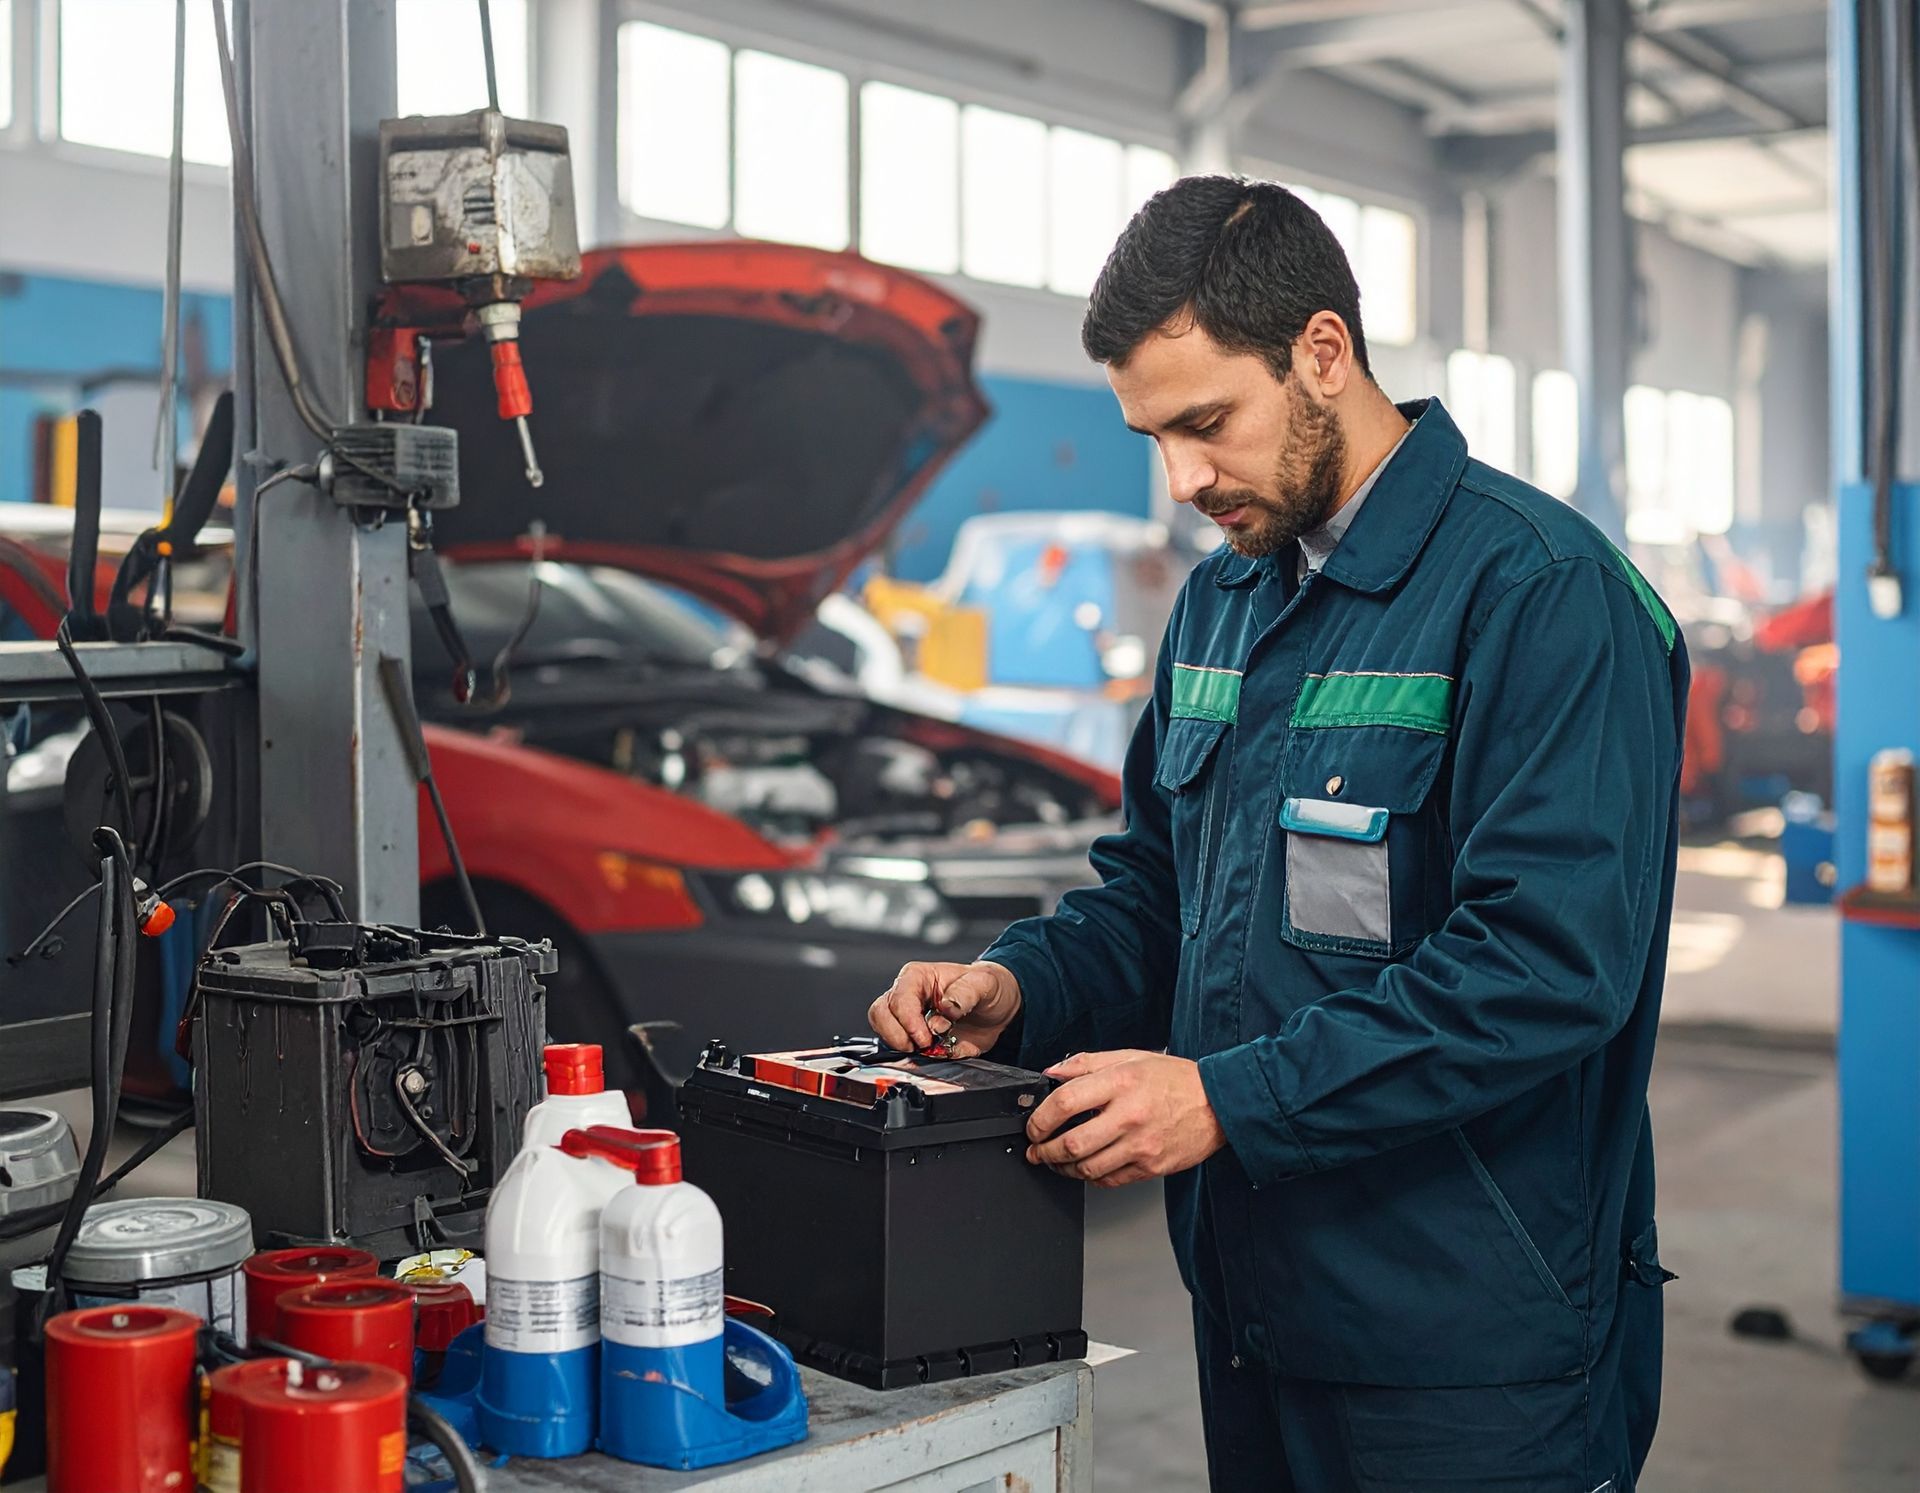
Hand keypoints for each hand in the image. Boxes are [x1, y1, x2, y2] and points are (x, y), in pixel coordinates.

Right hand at [868, 960, 1021, 1058]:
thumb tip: (945, 1007)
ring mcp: (906, 1017)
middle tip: (923, 1046)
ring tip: (927, 1047)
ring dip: (901, 1045)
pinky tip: (931, 1051)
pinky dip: (910, 1055)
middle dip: (898, 1035)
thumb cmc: (987, 988)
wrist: (996, 1008)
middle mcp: (907, 995)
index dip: (910, 1023)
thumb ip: (966, 992)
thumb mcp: (984, 984)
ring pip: (882, 1030)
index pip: (899, 1000)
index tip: (927, 1037)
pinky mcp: (911, 1036)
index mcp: (918, 976)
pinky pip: (896, 1047)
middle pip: (880, 1014)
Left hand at [1025, 1050, 1225, 1187]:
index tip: (1034, 1125)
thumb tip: (1051, 1073)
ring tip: (1055, 1161)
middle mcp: (1130, 1115)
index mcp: (1121, 1082)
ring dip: (1063, 1168)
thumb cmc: (1174, 1079)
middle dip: (1044, 1151)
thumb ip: (1086, 1063)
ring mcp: (1141, 1145)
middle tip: (1036, 1150)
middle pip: (1072, 1143)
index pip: (1065, 1102)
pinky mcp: (1151, 1167)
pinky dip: (1091, 1177)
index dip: (1040, 1118)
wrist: (1218, 1104)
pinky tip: (1085, 1168)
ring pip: (1088, 1168)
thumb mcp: (1130, 1057)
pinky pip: (1110, 1180)